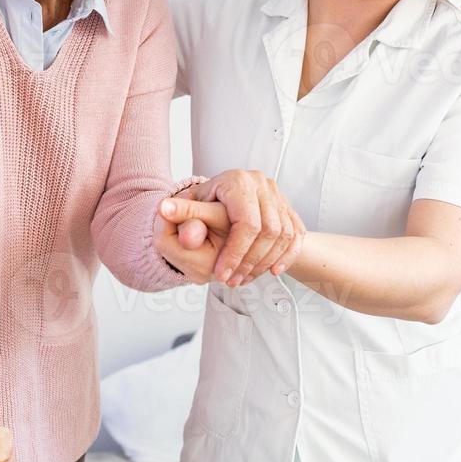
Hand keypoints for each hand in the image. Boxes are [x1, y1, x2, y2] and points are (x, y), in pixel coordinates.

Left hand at [161, 171, 305, 286]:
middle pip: (269, 231)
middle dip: (250, 261)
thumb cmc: (204, 201)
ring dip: (266, 262)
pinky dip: (287, 256)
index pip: (246, 223)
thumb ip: (182, 212)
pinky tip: (273, 271)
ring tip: (245, 278)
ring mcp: (279, 196)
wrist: (224, 196)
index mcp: (238, 180)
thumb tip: (164, 211)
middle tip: (233, 281)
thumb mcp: (190, 205)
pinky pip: (296, 235)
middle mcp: (263, 184)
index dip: (235, 253)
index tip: (221, 275)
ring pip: (284, 235)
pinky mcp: (289, 208)